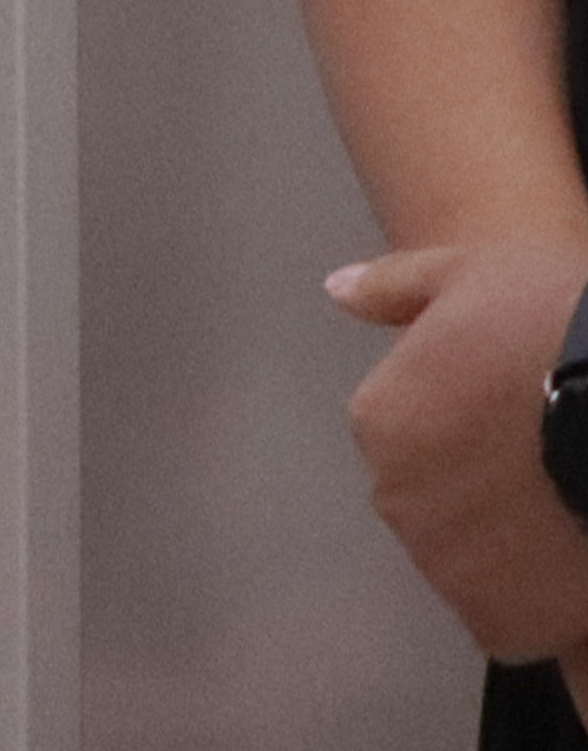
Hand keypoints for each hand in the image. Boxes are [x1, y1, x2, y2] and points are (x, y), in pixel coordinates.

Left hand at [330, 241, 587, 657]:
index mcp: (380, 422)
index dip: (478, 429)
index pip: (412, 434)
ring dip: (515, 551)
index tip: (527, 418)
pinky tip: (575, 569)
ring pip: (475, 564)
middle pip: (441, 503)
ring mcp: (448, 569)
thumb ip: (397, 289)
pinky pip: (511, 619)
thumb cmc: (554, 327)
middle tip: (558, 466)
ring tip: (574, 513)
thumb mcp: (472, 275)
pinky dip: (538, 604)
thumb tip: (335, 289)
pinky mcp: (504, 623)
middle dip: (491, 492)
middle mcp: (397, 501)